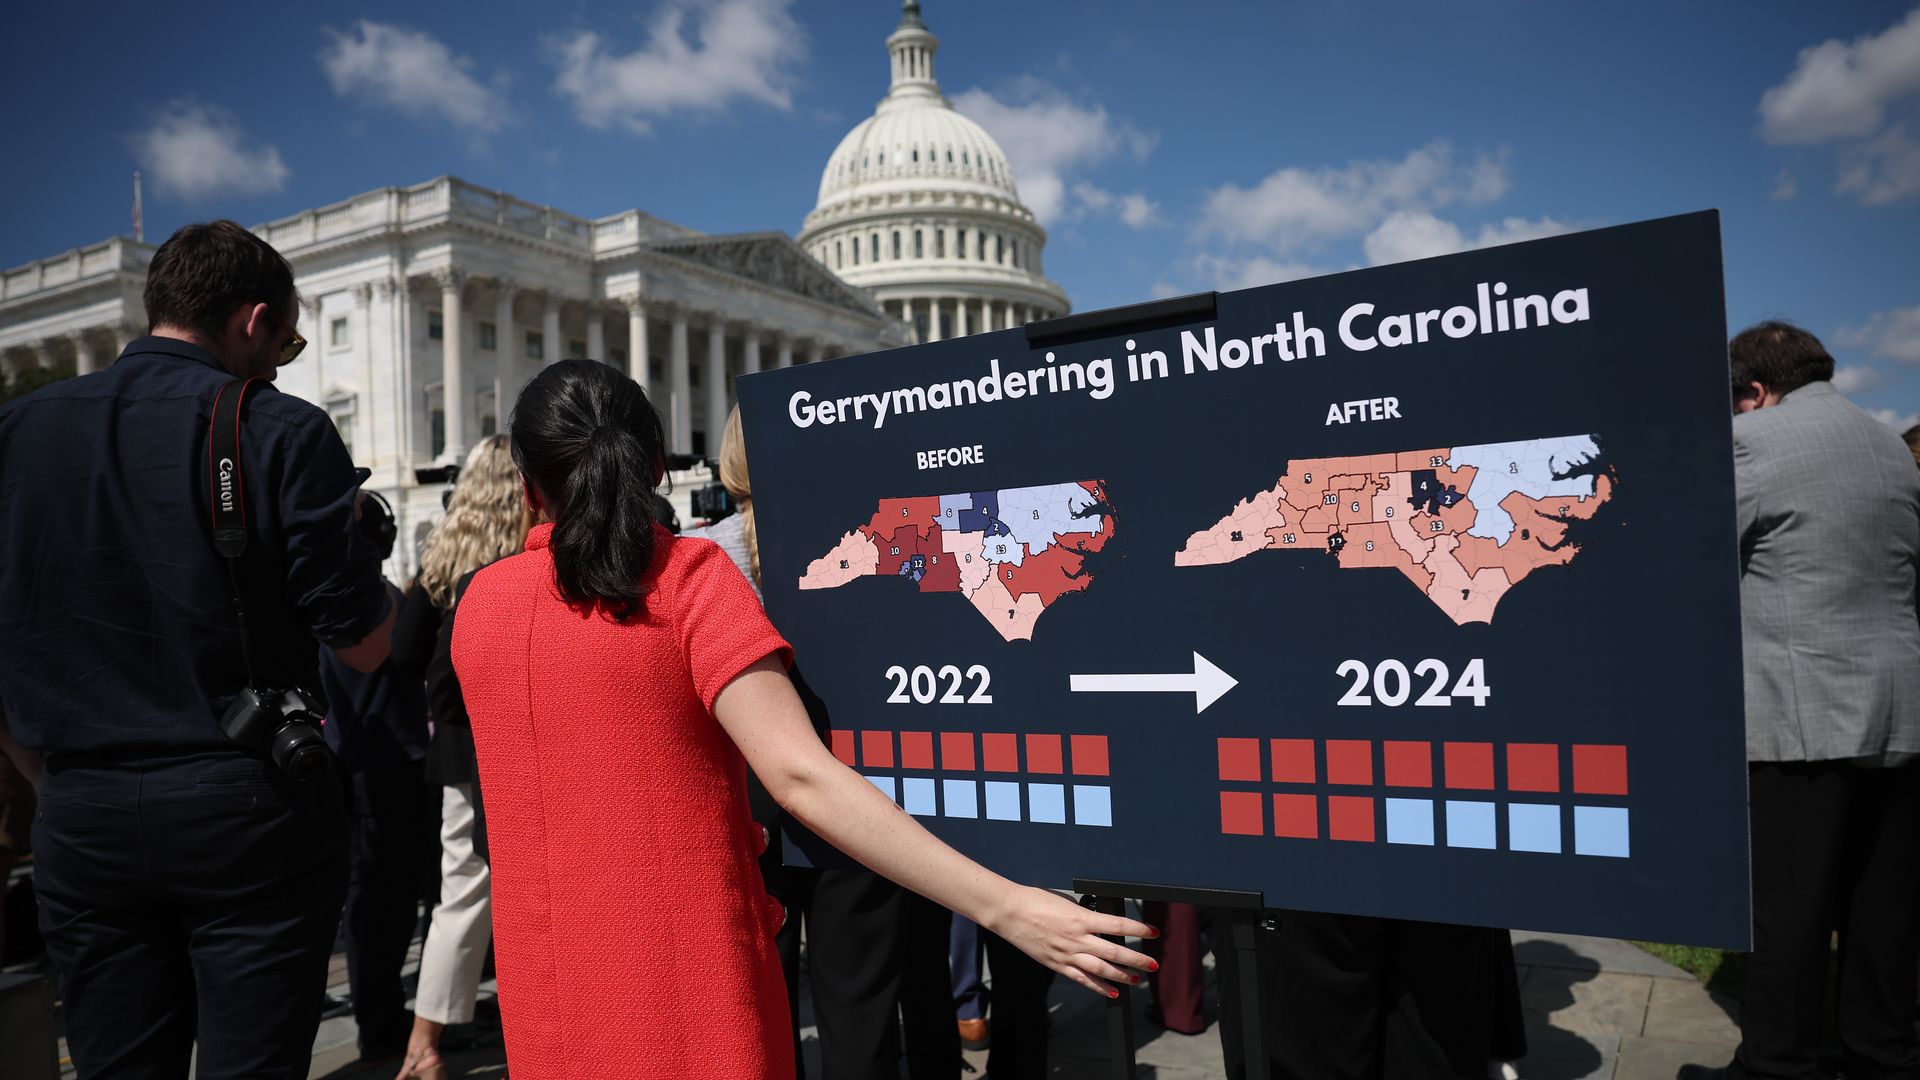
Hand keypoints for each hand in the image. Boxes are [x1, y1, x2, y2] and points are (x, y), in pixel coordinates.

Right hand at [989, 886, 1158, 996]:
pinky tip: (1112, 991)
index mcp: (1080, 917)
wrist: (1009, 912)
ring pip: (1101, 969)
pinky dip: (1099, 987)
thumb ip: (1085, 914)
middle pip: (1114, 952)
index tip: (1153, 932)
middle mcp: (1077, 938)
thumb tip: (1100, 923)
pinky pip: (1082, 979)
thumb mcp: (1066, 902)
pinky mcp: (1057, 965)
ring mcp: (1067, 954)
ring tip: (1137, 979)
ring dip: (1122, 975)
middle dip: (1137, 958)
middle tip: (1153, 963)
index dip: (1138, 929)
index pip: (1117, 925)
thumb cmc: (1035, 900)